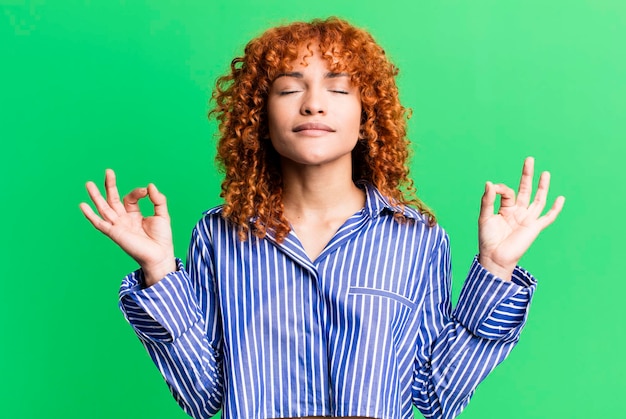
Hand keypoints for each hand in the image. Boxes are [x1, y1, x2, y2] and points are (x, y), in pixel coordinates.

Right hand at [79, 169, 175, 285]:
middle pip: (113, 200)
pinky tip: (82, 206)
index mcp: (134, 215)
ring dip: (96, 197)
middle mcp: (124, 220)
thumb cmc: (161, 238)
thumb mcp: (162, 214)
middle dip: (110, 186)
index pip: (130, 198)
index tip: (147, 192)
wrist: (160, 255)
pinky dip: (91, 216)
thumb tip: (150, 186)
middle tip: (108, 171)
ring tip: (88, 183)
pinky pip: (100, 224)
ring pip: (104, 209)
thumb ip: (158, 200)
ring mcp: (118, 226)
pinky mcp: (115, 233)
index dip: (137, 192)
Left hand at [478, 157, 564, 280]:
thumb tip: (489, 183)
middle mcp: (518, 212)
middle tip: (529, 159)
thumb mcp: (484, 216)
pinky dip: (555, 208)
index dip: (500, 188)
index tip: (493, 189)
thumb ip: (488, 200)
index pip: (507, 192)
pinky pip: (548, 217)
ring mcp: (527, 219)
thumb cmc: (487, 239)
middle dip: (527, 175)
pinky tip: (561, 198)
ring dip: (541, 187)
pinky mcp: (534, 228)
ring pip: (538, 200)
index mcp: (505, 208)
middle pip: (525, 190)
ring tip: (545, 173)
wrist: (495, 257)